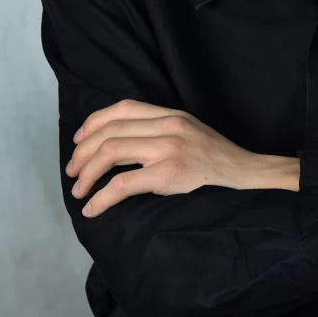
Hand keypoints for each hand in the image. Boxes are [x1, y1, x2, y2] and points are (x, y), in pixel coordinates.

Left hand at [66, 99, 297, 215]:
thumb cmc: (214, 156)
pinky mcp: (168, 174)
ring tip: (79, 190)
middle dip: (82, 154)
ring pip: (110, 153)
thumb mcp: (186, 129)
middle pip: (109, 132)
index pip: (121, 108)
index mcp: (169, 113)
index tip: (78, 142)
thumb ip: (157, 128)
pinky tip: (93, 208)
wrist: (244, 172)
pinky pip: (122, 184)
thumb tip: (117, 142)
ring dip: (87, 174)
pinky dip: (101, 197)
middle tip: (73, 173)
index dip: (92, 124)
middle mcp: (166, 125)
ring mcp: (167, 149)